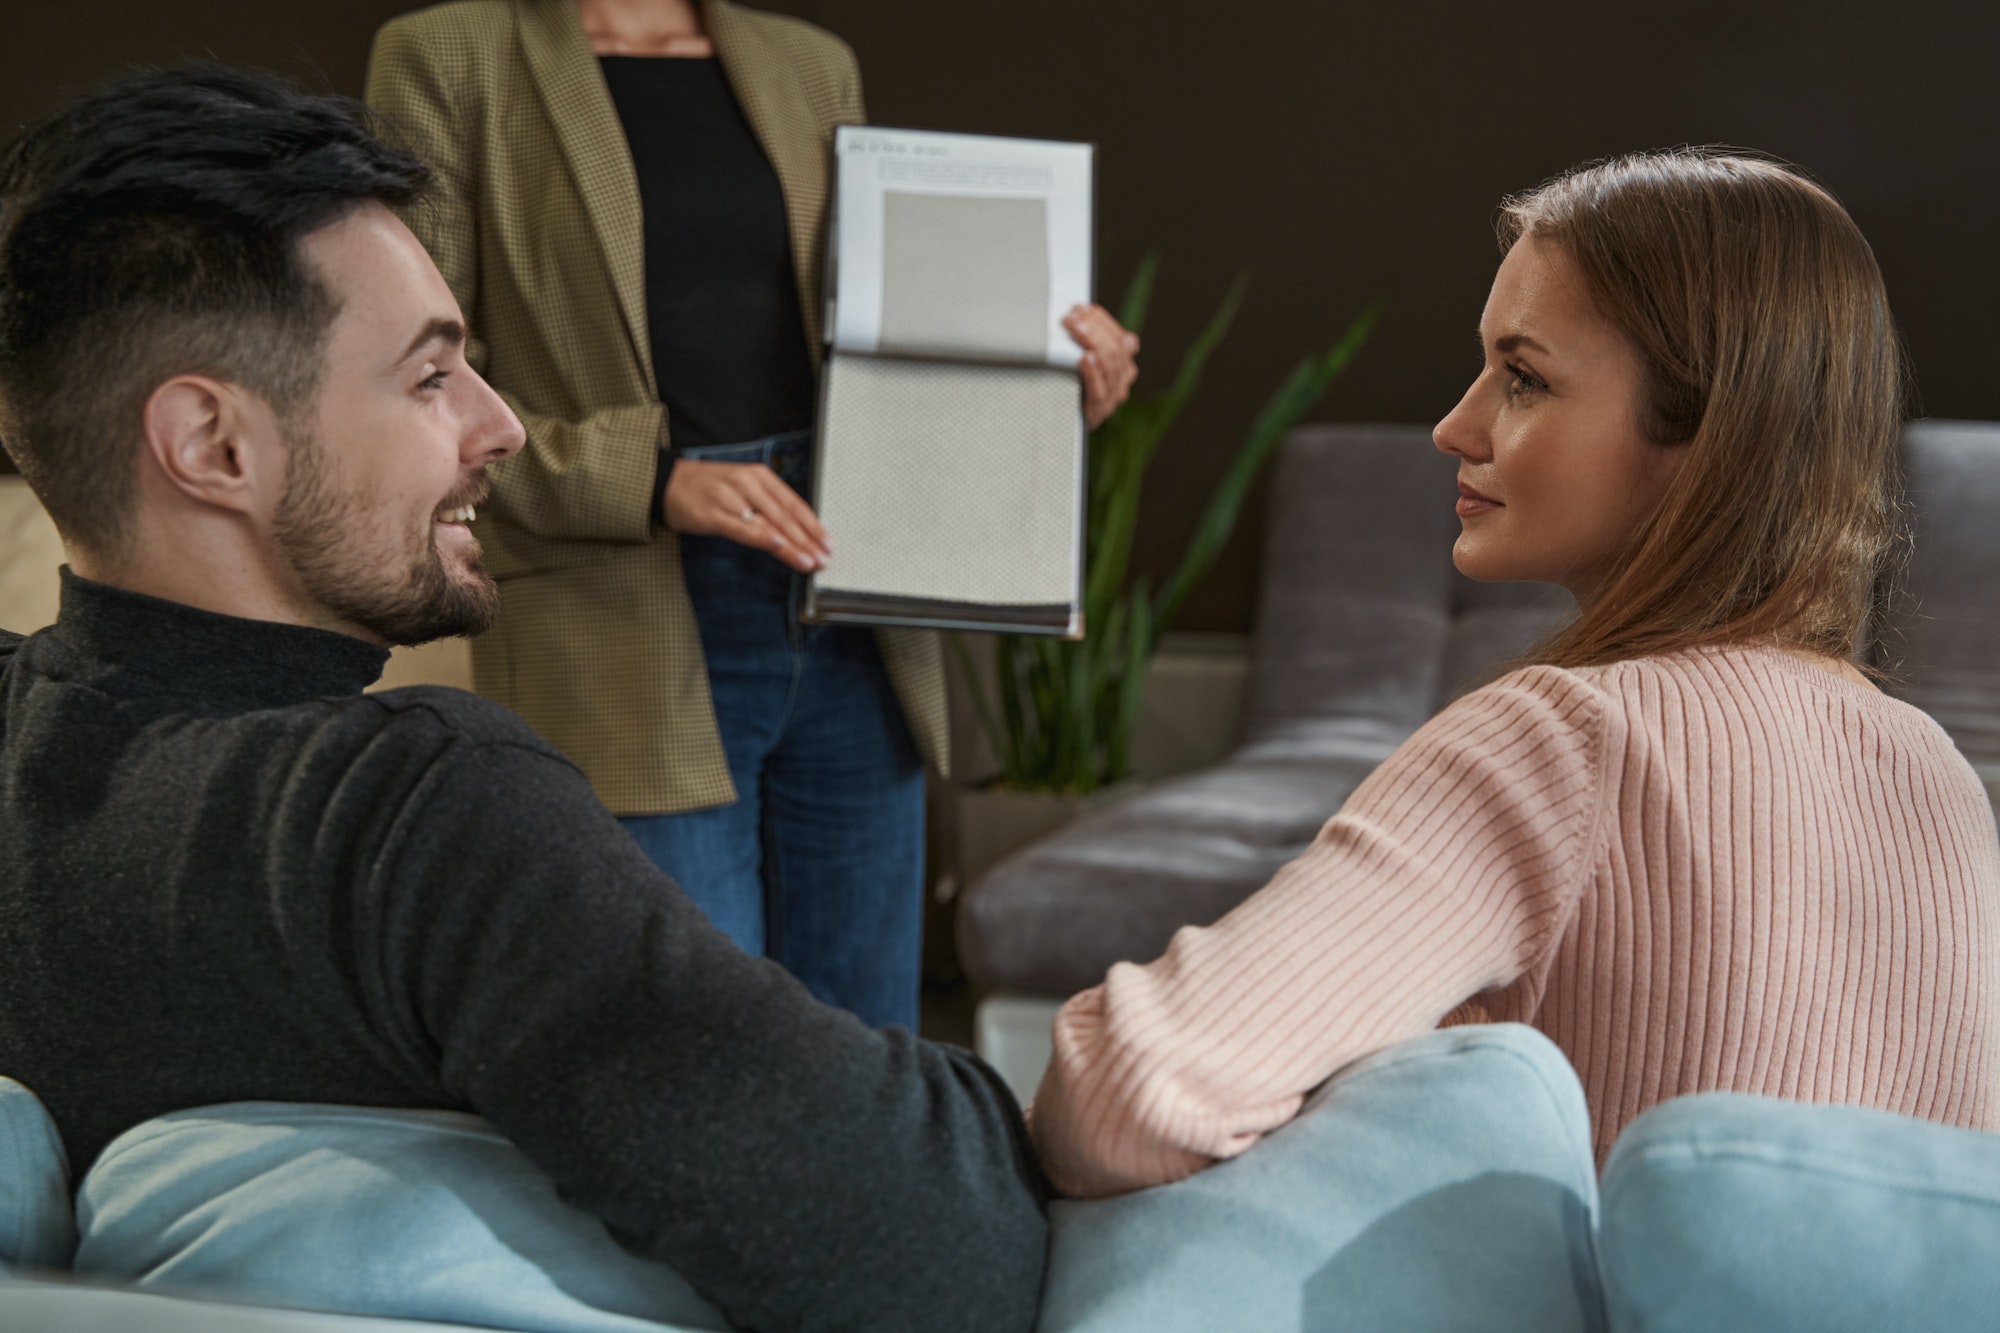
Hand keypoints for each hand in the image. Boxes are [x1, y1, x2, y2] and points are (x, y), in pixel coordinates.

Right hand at [662, 459, 830, 571]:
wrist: (667, 482)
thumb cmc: (709, 487)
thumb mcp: (743, 487)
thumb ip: (768, 504)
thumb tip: (796, 531)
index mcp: (760, 476)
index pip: (793, 504)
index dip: (813, 525)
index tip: (828, 543)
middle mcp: (748, 484)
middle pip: (785, 516)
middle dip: (808, 540)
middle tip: (824, 558)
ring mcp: (730, 499)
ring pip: (768, 525)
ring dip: (792, 546)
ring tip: (809, 561)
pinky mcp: (713, 514)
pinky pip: (742, 529)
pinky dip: (762, 538)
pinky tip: (779, 546)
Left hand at [1065, 303, 1140, 429]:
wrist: (1062, 428)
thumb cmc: (1070, 386)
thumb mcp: (1083, 363)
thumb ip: (1087, 342)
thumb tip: (1076, 311)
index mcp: (1125, 366)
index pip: (1123, 341)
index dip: (1102, 321)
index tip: (1081, 308)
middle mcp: (1123, 381)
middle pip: (1117, 350)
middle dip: (1094, 328)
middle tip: (1071, 318)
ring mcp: (1112, 397)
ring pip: (1111, 365)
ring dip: (1092, 342)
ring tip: (1074, 328)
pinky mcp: (1097, 411)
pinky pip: (1099, 390)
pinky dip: (1092, 371)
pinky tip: (1084, 358)